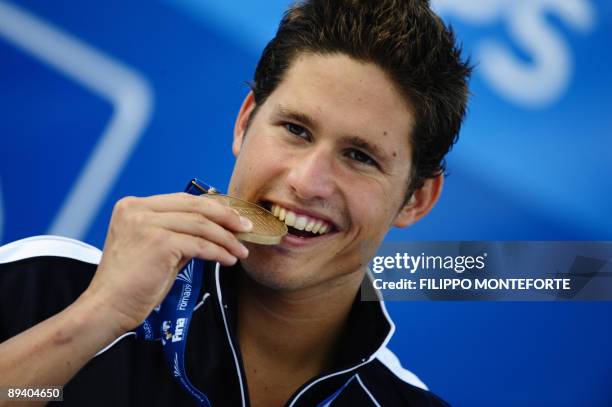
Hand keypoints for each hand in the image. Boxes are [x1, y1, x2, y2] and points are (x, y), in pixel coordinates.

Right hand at [85, 193, 251, 332]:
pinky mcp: (158, 242)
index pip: (183, 199)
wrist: (107, 308)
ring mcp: (146, 223)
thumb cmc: (131, 283)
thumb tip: (214, 227)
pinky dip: (219, 252)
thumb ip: (176, 232)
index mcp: (133, 206)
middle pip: (195, 206)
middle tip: (247, 228)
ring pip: (201, 225)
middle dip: (226, 217)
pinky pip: (199, 244)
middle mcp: (138, 209)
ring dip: (227, 238)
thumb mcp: (152, 247)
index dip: (213, 207)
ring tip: (241, 250)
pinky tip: (229, 260)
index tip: (234, 217)